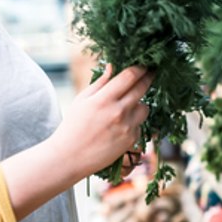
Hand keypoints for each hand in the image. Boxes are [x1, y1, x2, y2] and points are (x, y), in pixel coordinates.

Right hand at [49, 64, 151, 183]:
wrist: (71, 157)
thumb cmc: (73, 126)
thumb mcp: (82, 100)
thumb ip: (100, 82)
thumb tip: (113, 66)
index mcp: (104, 99)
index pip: (129, 76)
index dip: (140, 68)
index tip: (145, 64)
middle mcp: (118, 112)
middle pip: (142, 88)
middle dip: (148, 78)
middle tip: (150, 73)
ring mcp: (127, 127)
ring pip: (145, 107)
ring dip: (139, 103)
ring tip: (127, 106)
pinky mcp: (131, 140)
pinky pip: (140, 125)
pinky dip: (134, 122)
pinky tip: (120, 126)